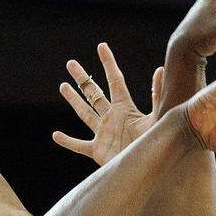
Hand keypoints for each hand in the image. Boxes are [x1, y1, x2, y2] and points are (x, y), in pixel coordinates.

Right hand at [53, 42, 162, 166]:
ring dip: (74, 100)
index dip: (108, 63)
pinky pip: (79, 145)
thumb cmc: (156, 143)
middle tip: (71, 64)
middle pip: (94, 94)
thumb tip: (160, 69)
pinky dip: (67, 141)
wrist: (149, 169)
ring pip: (85, 114)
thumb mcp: (157, 117)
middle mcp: (112, 118)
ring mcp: (104, 134)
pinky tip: (55, 135)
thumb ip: (157, 96)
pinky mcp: (98, 151)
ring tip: (63, 86)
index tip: (102, 46)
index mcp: (126, 109)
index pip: (115, 81)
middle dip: (83, 79)